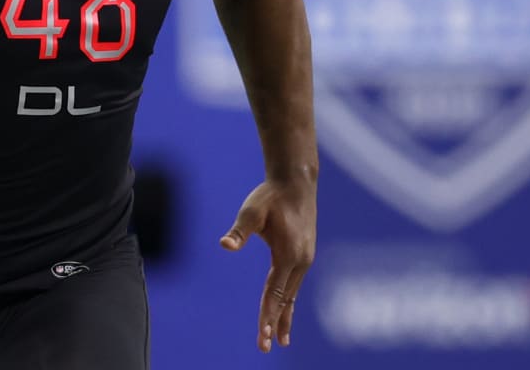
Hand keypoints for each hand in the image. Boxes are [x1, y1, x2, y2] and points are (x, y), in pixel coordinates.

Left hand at [220, 180, 316, 352]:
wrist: (296, 182)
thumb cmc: (271, 196)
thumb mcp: (252, 211)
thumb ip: (239, 230)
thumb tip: (225, 244)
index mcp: (289, 254)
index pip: (276, 292)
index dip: (269, 315)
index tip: (265, 335)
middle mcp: (301, 260)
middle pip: (285, 299)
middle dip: (275, 323)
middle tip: (266, 347)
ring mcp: (305, 259)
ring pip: (292, 294)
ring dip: (285, 316)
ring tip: (281, 340)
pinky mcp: (304, 255)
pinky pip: (295, 285)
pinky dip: (290, 302)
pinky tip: (285, 313)